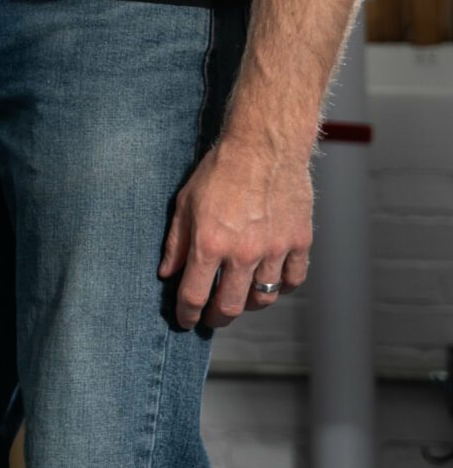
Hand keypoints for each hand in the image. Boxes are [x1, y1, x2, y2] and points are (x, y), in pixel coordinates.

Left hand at [158, 140, 312, 329]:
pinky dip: (280, 288)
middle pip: (230, 307)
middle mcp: (243, 253)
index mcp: (209, 244)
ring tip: (238, 298)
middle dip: (216, 318)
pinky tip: (268, 282)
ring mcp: (275, 250)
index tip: (185, 320)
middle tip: (210, 318)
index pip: (195, 295)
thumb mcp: (184, 204)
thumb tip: (167, 274)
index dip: (187, 314)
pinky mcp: (299, 242)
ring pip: (263, 298)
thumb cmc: (219, 171)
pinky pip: (292, 280)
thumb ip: (176, 243)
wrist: (263, 147)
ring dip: (248, 305)